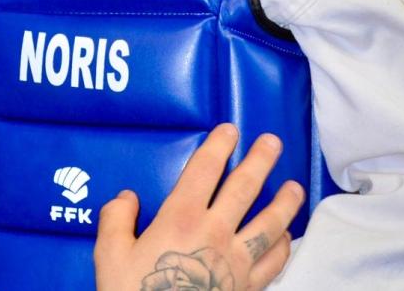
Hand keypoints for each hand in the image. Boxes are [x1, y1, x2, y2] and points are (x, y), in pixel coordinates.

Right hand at [94, 124, 304, 290]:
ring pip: (269, 224)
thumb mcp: (109, 254)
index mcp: (180, 218)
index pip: (204, 171)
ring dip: (284, 202)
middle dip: (260, 162)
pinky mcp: (247, 287)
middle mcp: (214, 233)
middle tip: (272, 142)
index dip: (218, 146)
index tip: (230, 129)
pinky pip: (274, 262)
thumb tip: (127, 197)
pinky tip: (287, 236)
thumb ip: (116, 219)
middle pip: (244, 189)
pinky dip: (284, 245)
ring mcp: (235, 262)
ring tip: (294, 186)